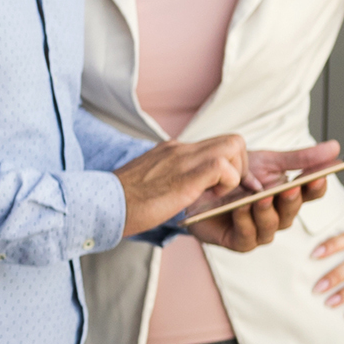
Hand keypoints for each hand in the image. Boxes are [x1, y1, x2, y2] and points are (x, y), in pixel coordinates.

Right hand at [114, 132, 246, 231]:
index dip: (228, 164)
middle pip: (232, 140)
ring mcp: (184, 158)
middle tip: (226, 190)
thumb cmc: (122, 202)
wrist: (103, 203)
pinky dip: (226, 184)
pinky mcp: (187, 174)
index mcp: (171, 151)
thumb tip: (179, 190)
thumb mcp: (150, 184)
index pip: (215, 144)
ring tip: (215, 195)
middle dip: (240, 166)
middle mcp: (180, 149)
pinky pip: (224, 167)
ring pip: (234, 146)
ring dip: (235, 174)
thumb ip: (168, 179)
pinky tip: (206, 199)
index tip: (220, 188)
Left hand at [186, 142, 338, 250]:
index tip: (319, 175)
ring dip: (267, 211)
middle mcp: (278, 215)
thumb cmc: (234, 176)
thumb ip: (300, 158)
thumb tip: (336, 148)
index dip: (316, 186)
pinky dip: (245, 222)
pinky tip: (241, 208)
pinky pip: (247, 237)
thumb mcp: (267, 161)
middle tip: (290, 187)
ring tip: (263, 197)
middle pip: (293, 211)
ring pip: (272, 225)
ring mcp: (260, 230)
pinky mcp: (239, 242)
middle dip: (292, 199)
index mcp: (289, 196)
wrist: (199, 185)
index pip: (311, 193)